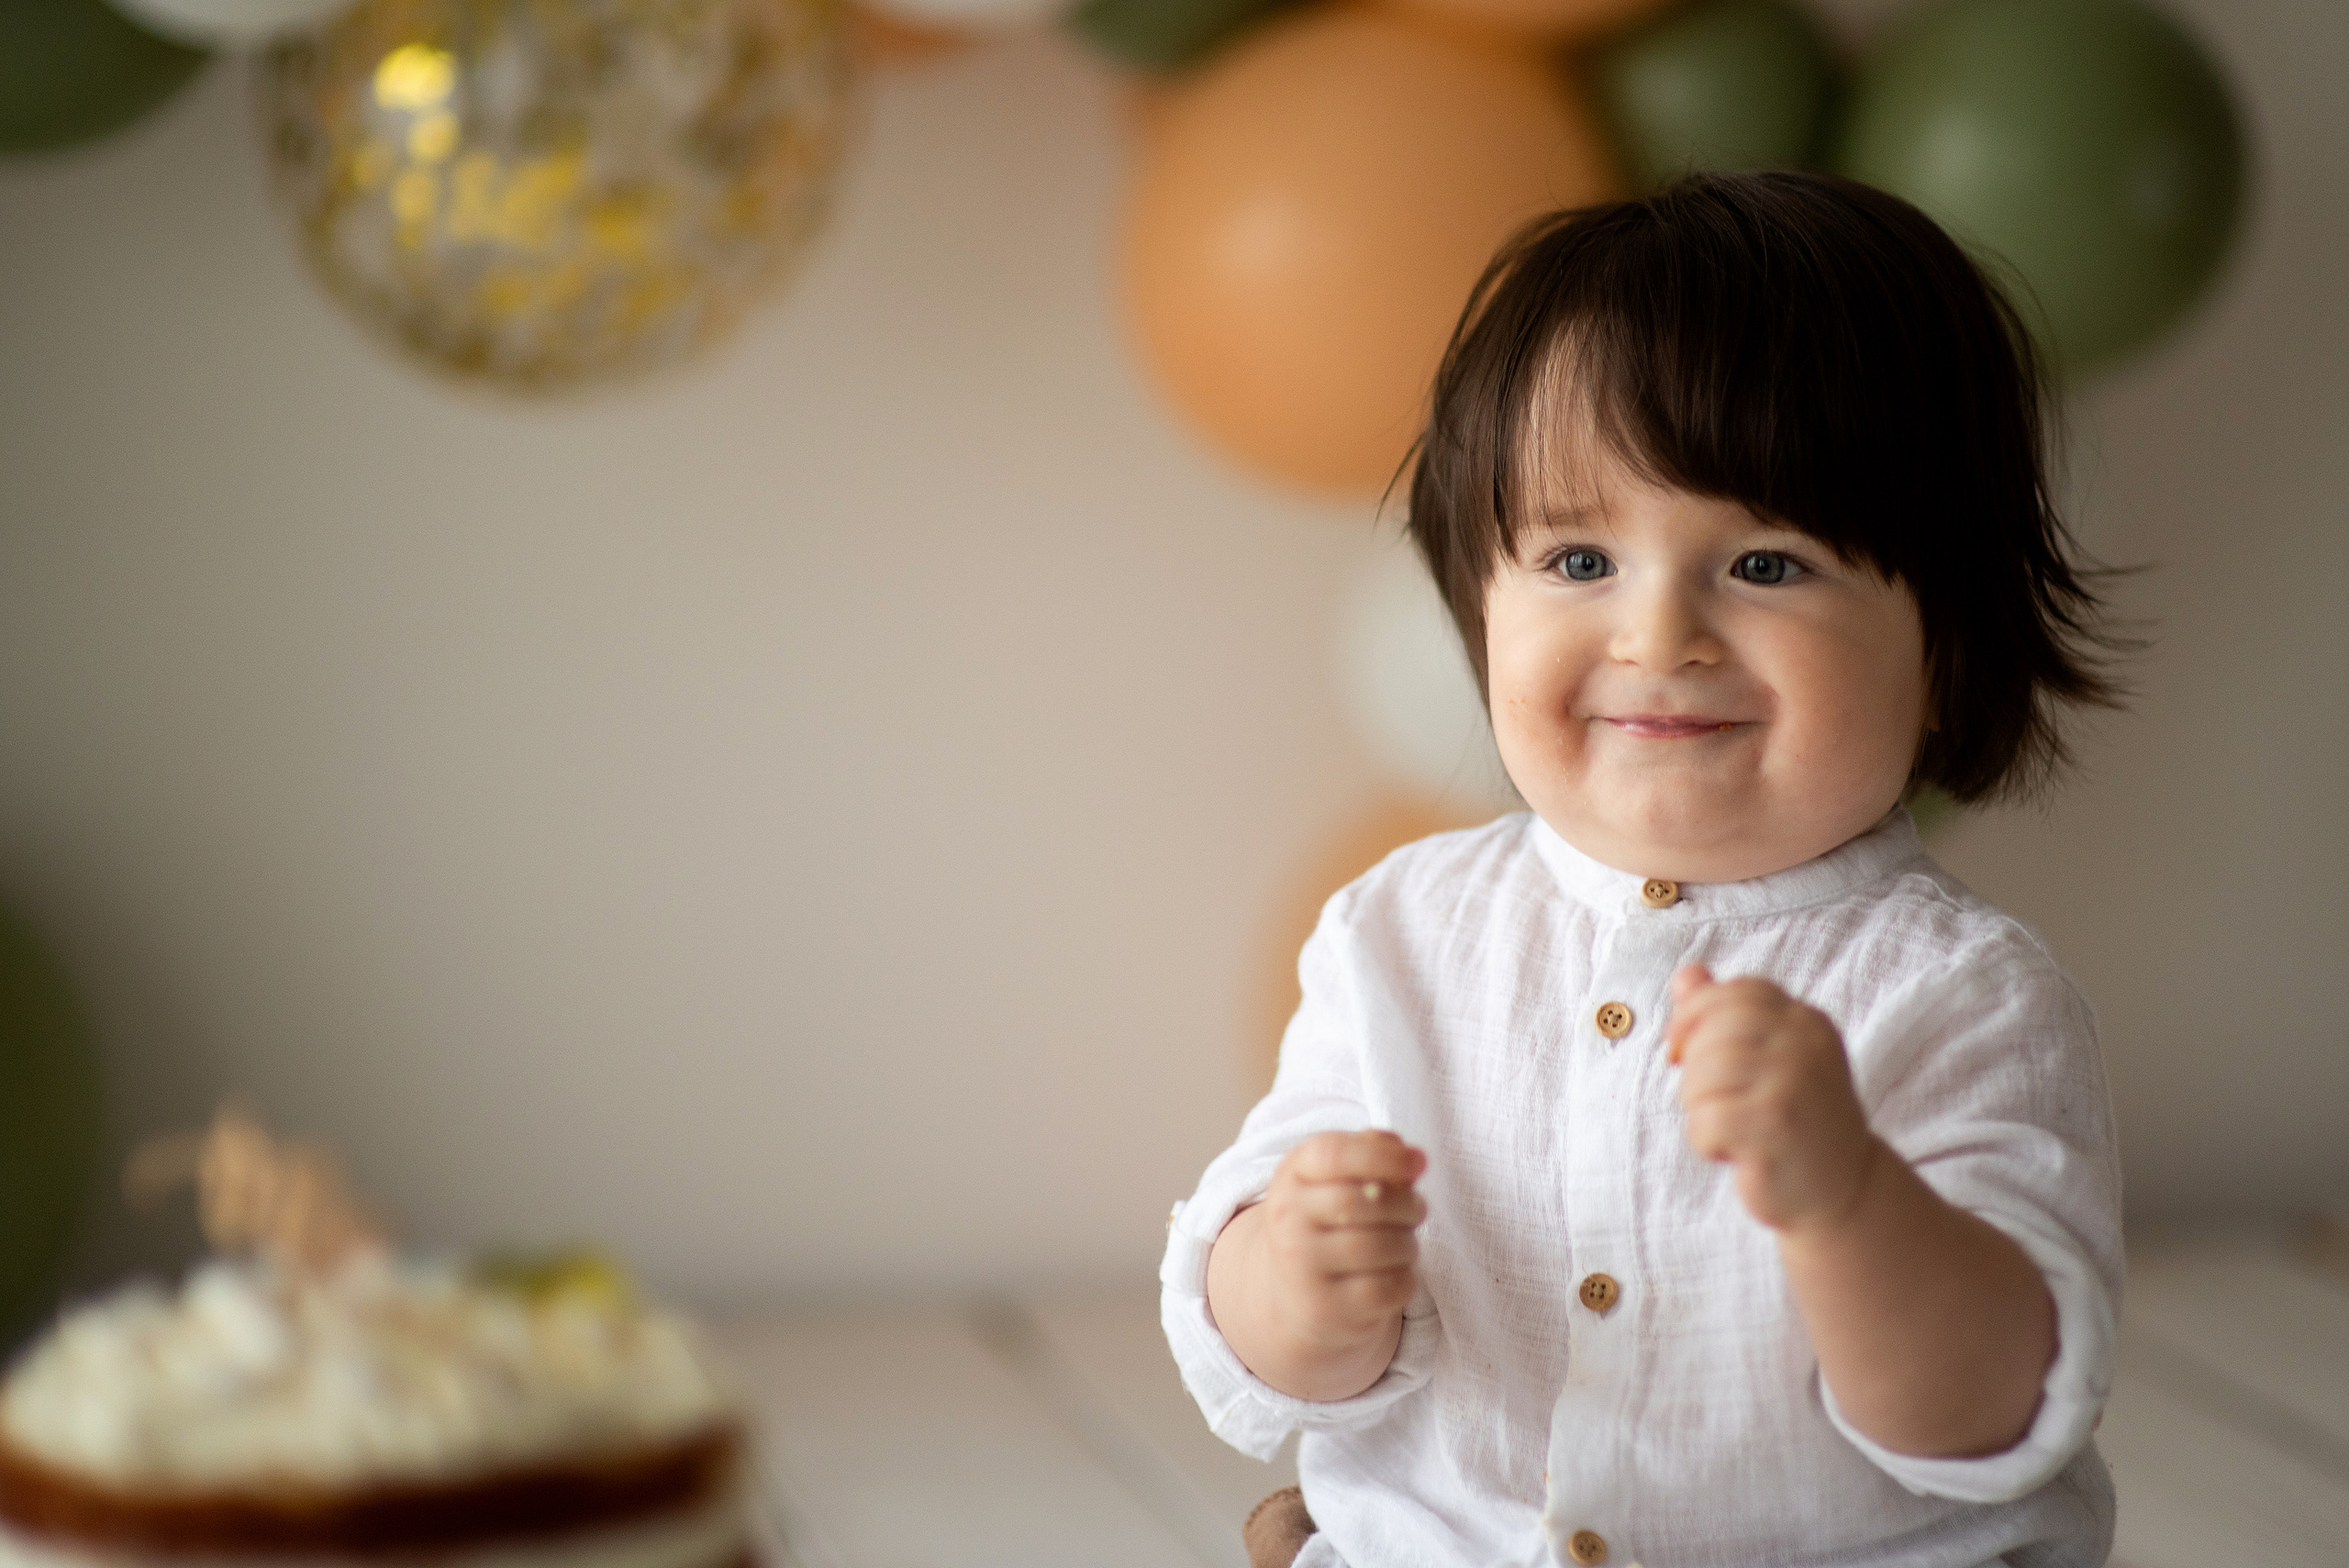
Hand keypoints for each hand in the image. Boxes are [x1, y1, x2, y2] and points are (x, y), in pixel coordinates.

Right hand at [1246, 1130, 1426, 1353]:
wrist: (1294, 1291)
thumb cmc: (1330, 1222)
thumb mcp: (1338, 1178)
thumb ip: (1374, 1154)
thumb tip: (1413, 1159)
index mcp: (1290, 1176)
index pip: (1334, 1154)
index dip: (1383, 1154)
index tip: (1418, 1162)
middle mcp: (1288, 1220)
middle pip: (1367, 1200)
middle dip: (1408, 1203)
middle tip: (1417, 1209)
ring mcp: (1302, 1267)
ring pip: (1383, 1246)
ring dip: (1408, 1243)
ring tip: (1401, 1243)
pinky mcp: (1325, 1308)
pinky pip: (1388, 1287)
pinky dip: (1405, 1278)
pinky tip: (1392, 1273)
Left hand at [1668, 965, 1878, 1232]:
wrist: (1843, 1189)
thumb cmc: (1793, 1119)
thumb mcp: (1768, 1058)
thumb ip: (1724, 1013)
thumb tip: (1686, 975)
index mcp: (1805, 1021)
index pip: (1733, 994)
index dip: (1693, 1017)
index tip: (1683, 1050)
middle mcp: (1805, 1045)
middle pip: (1710, 1033)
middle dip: (1695, 1072)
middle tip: (1719, 1104)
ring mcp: (1794, 1084)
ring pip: (1702, 1076)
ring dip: (1699, 1109)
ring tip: (1730, 1129)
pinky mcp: (1777, 1127)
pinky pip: (1706, 1120)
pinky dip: (1706, 1141)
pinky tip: (1733, 1152)